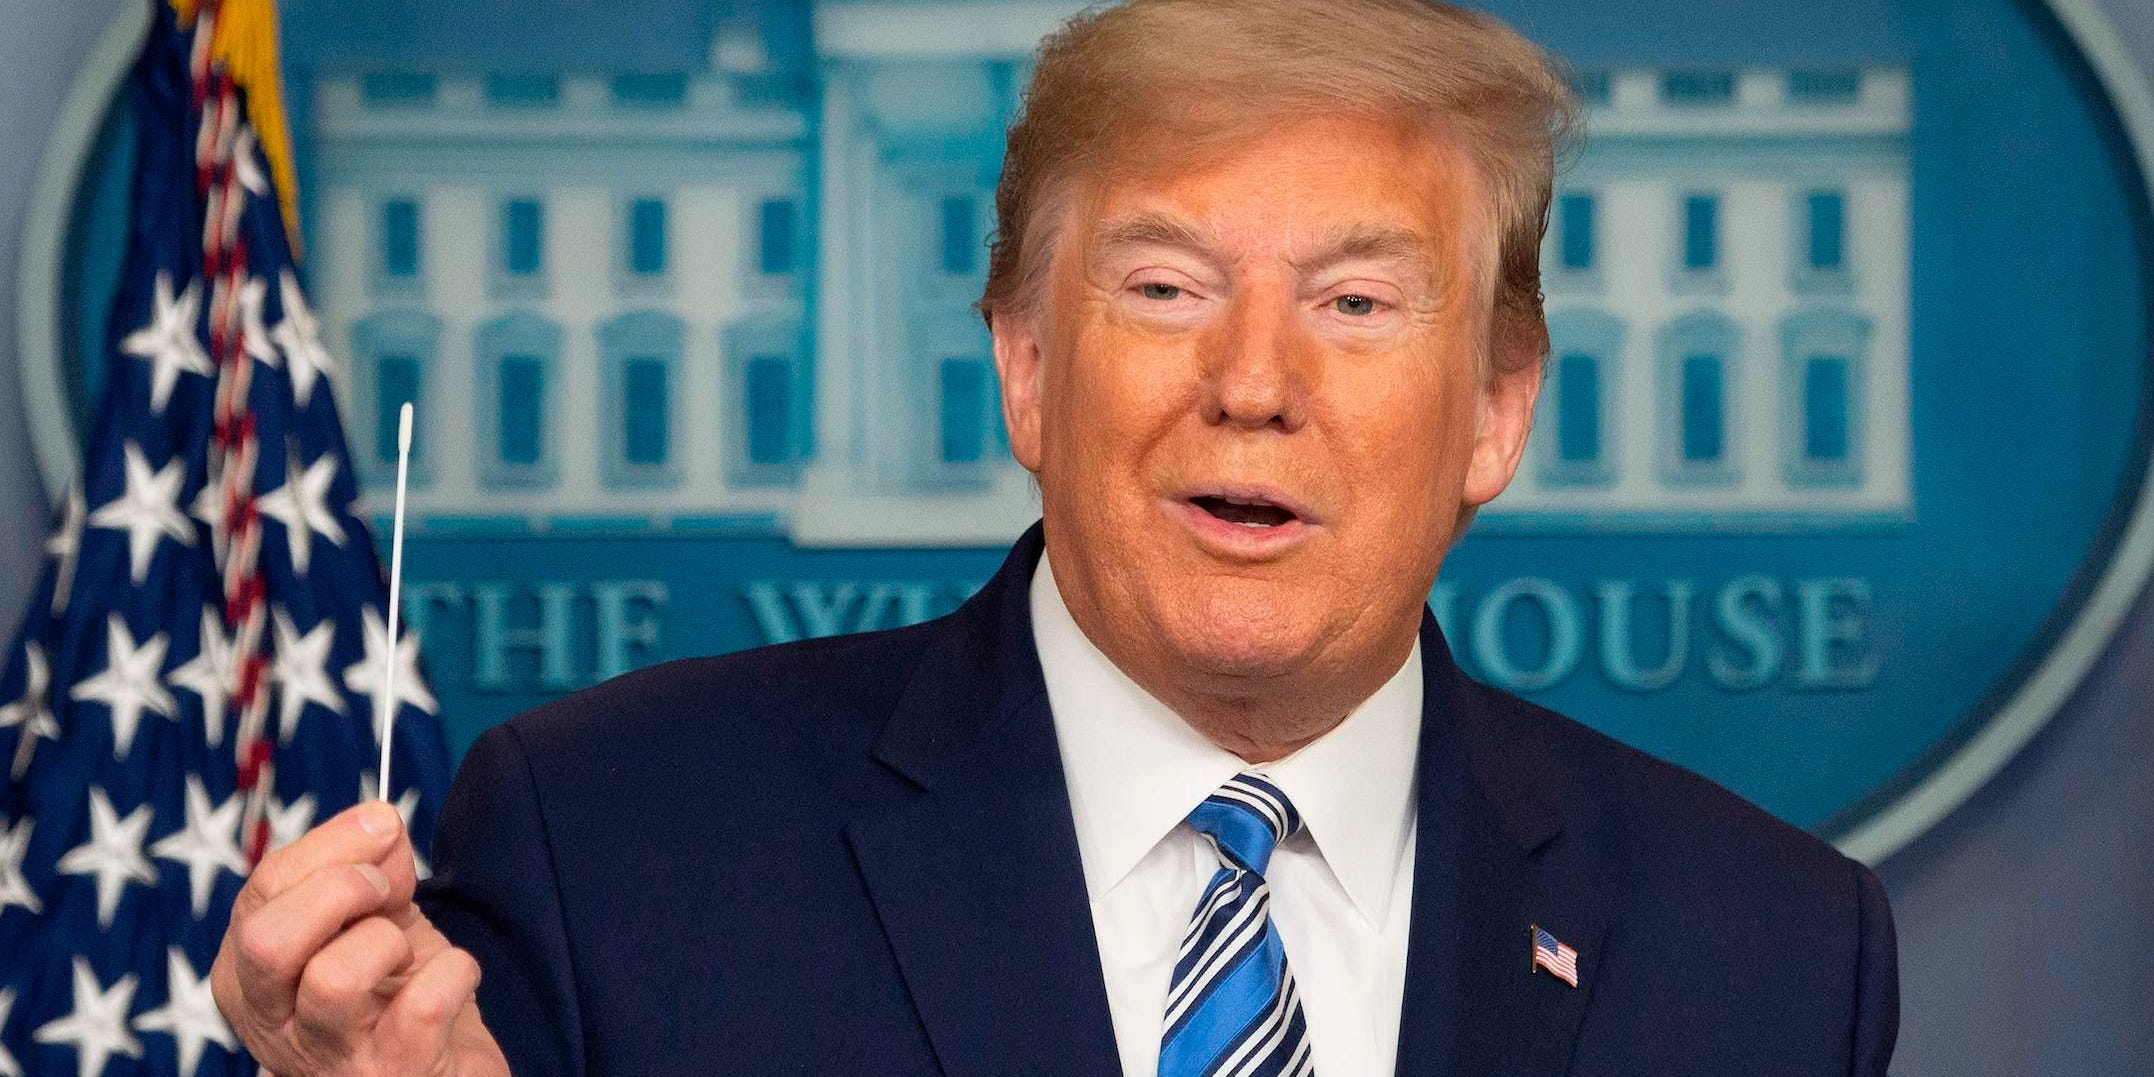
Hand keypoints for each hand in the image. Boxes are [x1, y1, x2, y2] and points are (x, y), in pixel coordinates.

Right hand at [210, 801, 508, 1075]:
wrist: (447, 1071)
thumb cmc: (400, 996)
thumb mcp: (376, 921)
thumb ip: (372, 866)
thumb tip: (379, 819)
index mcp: (250, 978)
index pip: (260, 891)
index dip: (330, 843)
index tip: (381, 827)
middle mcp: (273, 1024)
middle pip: (268, 939)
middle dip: (340, 889)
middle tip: (385, 893)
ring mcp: (330, 1057)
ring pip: (333, 979)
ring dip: (389, 942)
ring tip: (407, 955)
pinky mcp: (393, 1074)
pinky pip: (422, 1006)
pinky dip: (454, 971)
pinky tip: (455, 978)